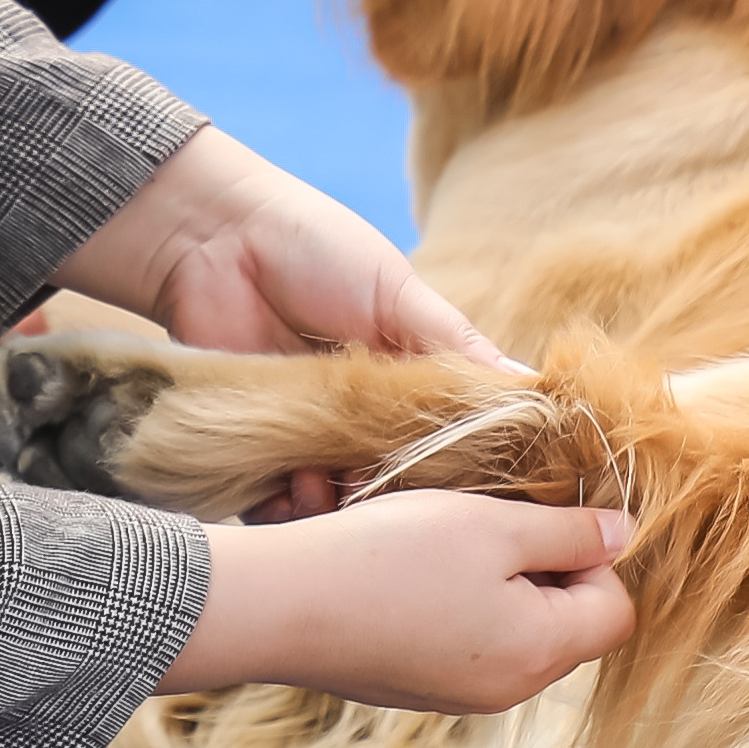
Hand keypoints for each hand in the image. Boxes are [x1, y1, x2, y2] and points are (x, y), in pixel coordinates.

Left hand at [59, 130, 507, 514]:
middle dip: (400, 498)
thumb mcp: (397, 293)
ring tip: (335, 482)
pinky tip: (295, 486)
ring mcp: (308, 439)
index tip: (475, 491)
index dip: (465, 472)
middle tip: (393, 486)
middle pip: (397, 488)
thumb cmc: (314, 249)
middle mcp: (362, 421)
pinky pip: (276, 505)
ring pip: (339, 506)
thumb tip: (534, 389)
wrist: (214, 238)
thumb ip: (456, 347)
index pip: (451, 445)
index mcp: (406, 383)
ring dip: (342, 509)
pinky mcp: (255, 448)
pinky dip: (288, 509)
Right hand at [157, 491, 633, 711]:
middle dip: (538, 563)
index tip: (539, 515)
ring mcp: (456, 695)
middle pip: (565, 622)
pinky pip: (460, 638)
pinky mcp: (413, 686)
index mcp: (540, 654)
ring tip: (438, 538)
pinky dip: (447, 599)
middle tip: (485, 520)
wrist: (281, 607)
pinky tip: (403, 568)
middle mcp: (507, 690)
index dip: (592, 554)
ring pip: (510, 626)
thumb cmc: (390, 559)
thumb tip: (624, 536)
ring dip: (489, 576)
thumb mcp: (492, 526)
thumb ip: (570, 533)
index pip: (616, 609)